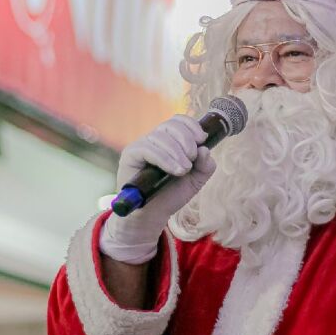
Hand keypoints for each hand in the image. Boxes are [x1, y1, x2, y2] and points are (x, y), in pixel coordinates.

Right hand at [99, 115, 215, 263]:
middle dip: (187, 140)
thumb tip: (205, 149)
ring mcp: (141, 146)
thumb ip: (205, 166)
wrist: (153, 214)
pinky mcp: (130, 155)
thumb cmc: (172, 194)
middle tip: (191, 161)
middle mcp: (155, 139)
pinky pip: (147, 148)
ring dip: (177, 152)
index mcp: (170, 140)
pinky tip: (175, 170)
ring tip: (184, 170)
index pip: (179, 120)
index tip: (202, 139)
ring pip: (160, 136)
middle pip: (171, 125)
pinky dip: (165, 158)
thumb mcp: (196, 180)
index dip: (192, 125)